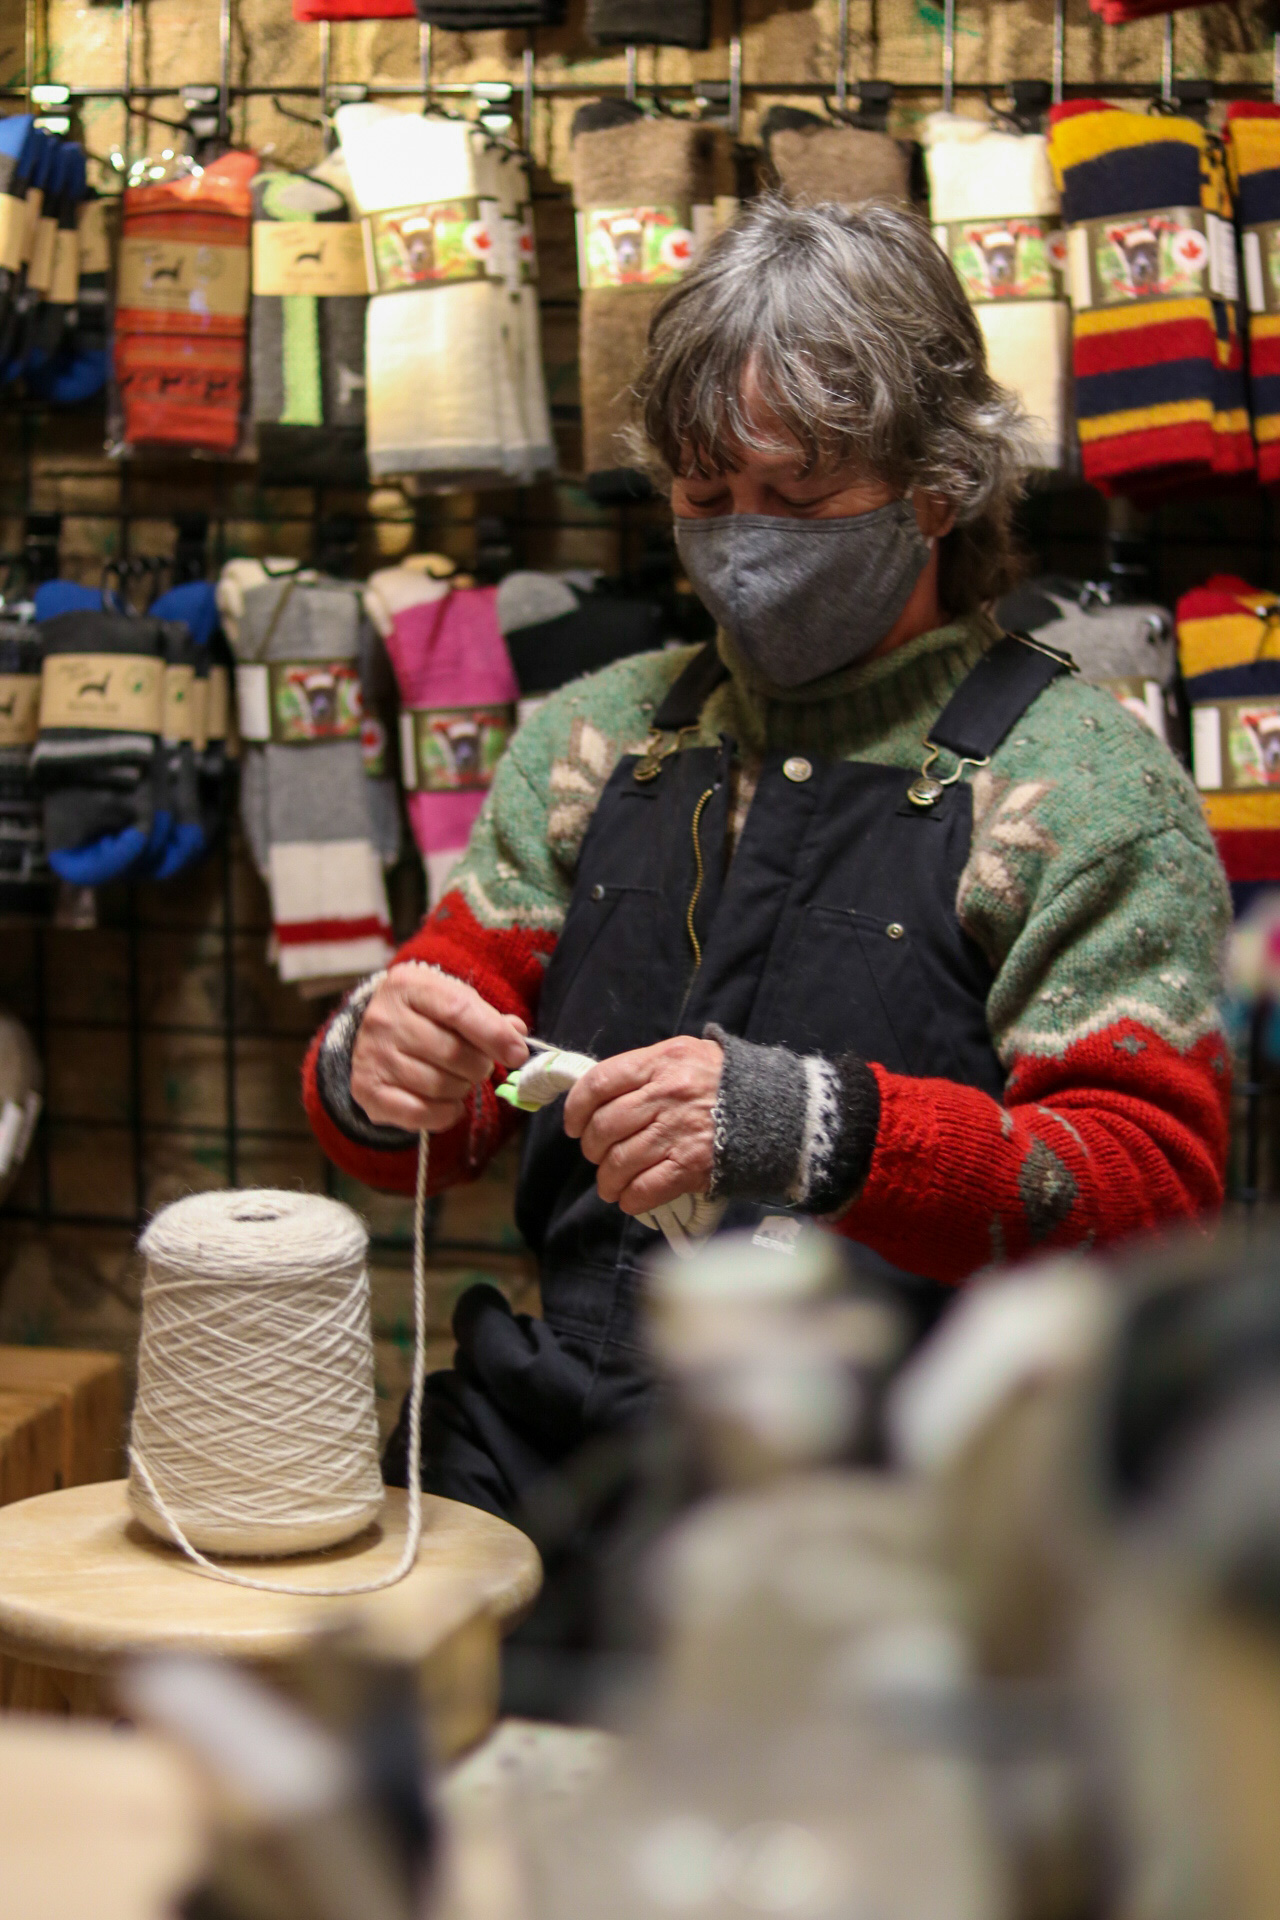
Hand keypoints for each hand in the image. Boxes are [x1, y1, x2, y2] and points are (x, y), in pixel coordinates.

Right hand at [351, 965, 528, 1133]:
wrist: (376, 1035)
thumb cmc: (425, 1016)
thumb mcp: (453, 1001)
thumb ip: (487, 1017)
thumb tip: (517, 1034)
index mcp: (408, 985)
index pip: (458, 1009)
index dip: (495, 1035)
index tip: (518, 1054)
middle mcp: (383, 1018)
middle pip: (452, 1052)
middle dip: (479, 1066)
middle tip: (479, 1066)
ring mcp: (371, 1055)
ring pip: (439, 1085)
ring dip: (462, 1088)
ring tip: (458, 1078)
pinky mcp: (367, 1090)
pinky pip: (420, 1113)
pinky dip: (445, 1113)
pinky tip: (447, 1102)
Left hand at [563, 1037, 722, 1215]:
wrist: (775, 1108)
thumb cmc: (724, 1079)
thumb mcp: (685, 1054)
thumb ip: (645, 1069)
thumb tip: (601, 1094)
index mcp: (660, 1062)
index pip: (599, 1083)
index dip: (576, 1108)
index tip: (573, 1125)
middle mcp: (666, 1095)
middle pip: (604, 1127)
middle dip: (592, 1148)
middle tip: (597, 1155)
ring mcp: (678, 1132)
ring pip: (619, 1162)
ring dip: (607, 1180)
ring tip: (610, 1184)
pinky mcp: (692, 1165)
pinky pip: (645, 1188)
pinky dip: (629, 1199)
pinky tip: (629, 1199)